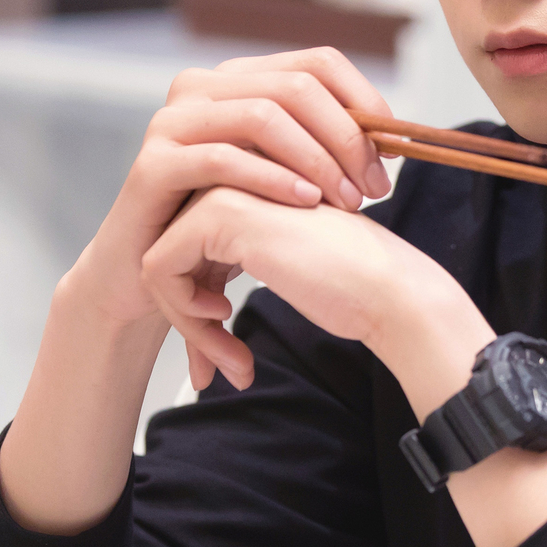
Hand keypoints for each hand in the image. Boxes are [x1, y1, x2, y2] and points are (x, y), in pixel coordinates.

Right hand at [58, 47, 394, 333]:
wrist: (152, 275)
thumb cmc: (225, 224)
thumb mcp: (279, 175)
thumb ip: (320, 144)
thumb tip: (389, 132)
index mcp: (236, 78)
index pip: (317, 62)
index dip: (365, 100)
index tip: (395, 151)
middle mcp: (200, 87)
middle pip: (296, 87)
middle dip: (347, 137)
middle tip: (375, 188)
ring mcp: (171, 121)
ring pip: (262, 116)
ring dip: (316, 159)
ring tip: (347, 202)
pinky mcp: (151, 164)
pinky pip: (222, 159)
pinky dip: (272, 179)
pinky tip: (306, 204)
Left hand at [142, 185, 486, 392]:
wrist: (387, 288)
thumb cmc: (351, 286)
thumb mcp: (279, 271)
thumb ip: (230, 273)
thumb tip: (195, 326)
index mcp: (251, 188)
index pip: (191, 252)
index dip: (200, 310)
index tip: (227, 353)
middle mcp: (234, 179)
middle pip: (172, 256)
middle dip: (190, 322)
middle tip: (223, 367)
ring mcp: (225, 188)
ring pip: (160, 263)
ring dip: (187, 325)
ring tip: (229, 360)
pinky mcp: (217, 212)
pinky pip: (159, 268)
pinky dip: (183, 312)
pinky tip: (224, 322)